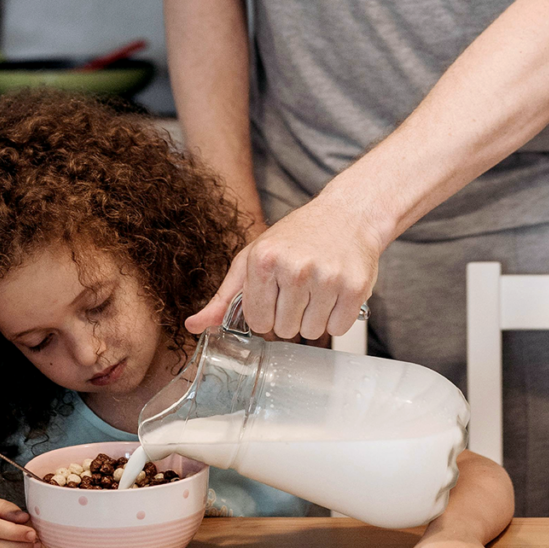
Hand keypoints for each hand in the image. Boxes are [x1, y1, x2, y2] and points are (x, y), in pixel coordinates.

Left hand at [185, 197, 382, 338]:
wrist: (348, 215)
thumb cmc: (298, 237)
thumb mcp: (254, 258)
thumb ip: (225, 297)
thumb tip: (194, 326)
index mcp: (263, 260)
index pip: (257, 321)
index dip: (266, 313)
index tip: (275, 295)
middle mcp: (295, 269)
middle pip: (284, 330)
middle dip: (290, 316)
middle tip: (300, 290)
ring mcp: (327, 279)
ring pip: (312, 332)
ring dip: (314, 318)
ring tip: (317, 291)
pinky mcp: (354, 289)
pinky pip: (337, 328)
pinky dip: (336, 318)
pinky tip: (335, 294)